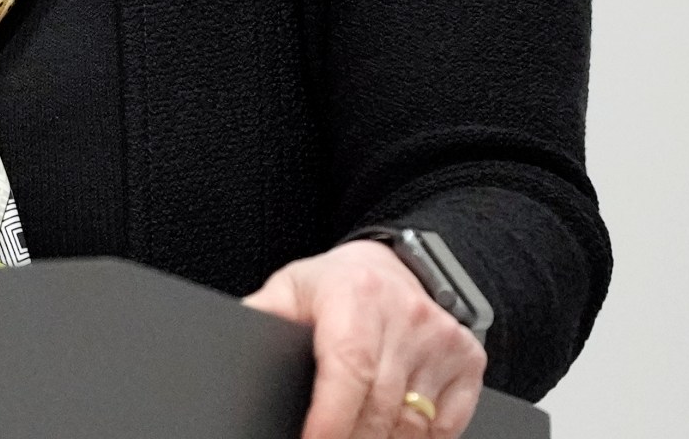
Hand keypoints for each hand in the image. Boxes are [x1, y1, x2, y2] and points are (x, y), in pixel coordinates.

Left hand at [244, 239, 486, 438]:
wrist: (401, 266)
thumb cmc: (338, 284)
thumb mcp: (292, 289)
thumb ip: (262, 319)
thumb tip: (220, 345)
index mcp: (356, 297)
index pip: (349, 370)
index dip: (330, 420)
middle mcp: (406, 316)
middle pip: (380, 408)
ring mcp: (442, 341)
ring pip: (413, 424)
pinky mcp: (468, 362)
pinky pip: (446, 426)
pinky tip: (388, 435)